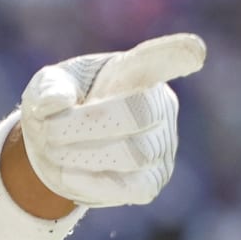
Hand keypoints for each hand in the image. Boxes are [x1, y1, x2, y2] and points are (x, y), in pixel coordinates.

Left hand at [18, 33, 206, 207]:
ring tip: (51, 149)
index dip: (176, 54)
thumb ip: (49, 87)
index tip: (194, 51)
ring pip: (133, 153)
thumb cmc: (59, 105)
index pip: (157, 60)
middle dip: (85, 124)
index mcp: (130, 72)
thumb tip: (57, 103)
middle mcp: (158, 105)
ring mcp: (161, 146)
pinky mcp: (151, 181)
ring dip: (81, 154)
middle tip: (47, 130)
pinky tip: (68, 173)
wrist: (54, 148)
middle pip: (139, 113)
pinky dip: (94, 183)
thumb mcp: (46, 85)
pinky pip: (133, 188)